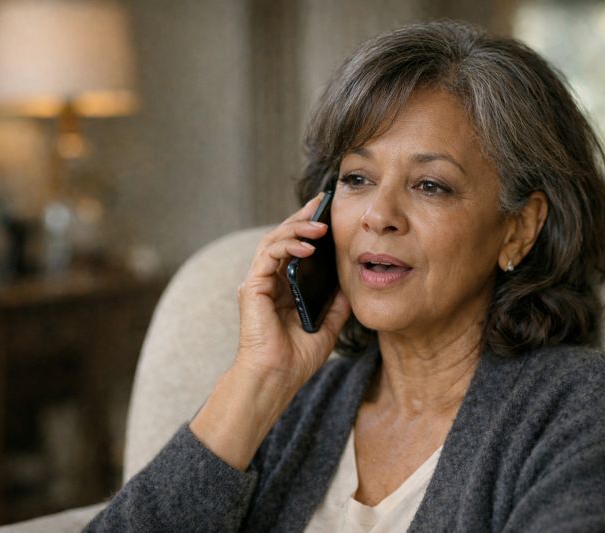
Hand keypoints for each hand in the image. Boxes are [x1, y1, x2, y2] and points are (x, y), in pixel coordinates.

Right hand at [235, 193, 350, 389]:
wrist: (277, 378)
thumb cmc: (297, 357)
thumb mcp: (328, 325)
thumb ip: (337, 303)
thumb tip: (352, 282)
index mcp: (284, 287)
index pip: (295, 248)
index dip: (308, 227)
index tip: (326, 211)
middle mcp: (269, 280)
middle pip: (283, 237)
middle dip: (302, 217)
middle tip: (321, 203)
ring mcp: (259, 282)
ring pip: (273, 240)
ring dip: (296, 228)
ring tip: (319, 225)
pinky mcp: (253, 287)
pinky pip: (268, 256)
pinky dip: (287, 246)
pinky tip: (307, 247)